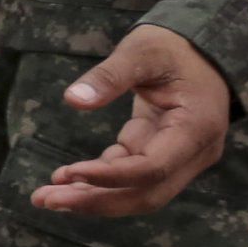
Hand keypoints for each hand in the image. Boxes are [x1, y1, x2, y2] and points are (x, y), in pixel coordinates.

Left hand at [28, 26, 234, 219]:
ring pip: (138, 191)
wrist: (200, 48)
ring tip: (46, 196)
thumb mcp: (143, 50)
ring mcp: (180, 157)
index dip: (111, 177)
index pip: (153, 168)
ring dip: (93, 196)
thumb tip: (73, 100)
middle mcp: (194, 152)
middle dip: (96, 200)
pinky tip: (65, 178)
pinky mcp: (161, 153)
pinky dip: (99, 179)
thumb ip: (110, 75)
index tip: (69, 173)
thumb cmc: (173, 46)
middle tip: (46, 199)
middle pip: (146, 193)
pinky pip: (130, 175)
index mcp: (196, 127)